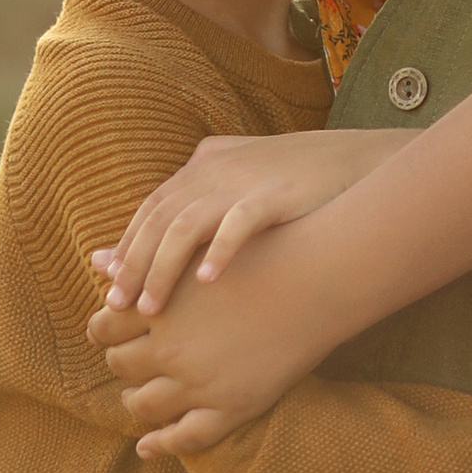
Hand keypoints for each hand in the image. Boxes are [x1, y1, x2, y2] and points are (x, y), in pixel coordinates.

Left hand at [95, 128, 368, 313]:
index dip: (127, 251)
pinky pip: (240, 223)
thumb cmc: (298, 183)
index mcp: (203, 166)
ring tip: (152, 310)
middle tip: (118, 310)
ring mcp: (245, 180)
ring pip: (186, 225)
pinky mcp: (276, 194)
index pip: (150, 211)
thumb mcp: (239, 182)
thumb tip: (141, 243)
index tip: (110, 295)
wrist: (361, 162)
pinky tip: (207, 281)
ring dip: (164, 269)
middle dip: (134, 266)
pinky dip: (220, 251)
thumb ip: (188, 206)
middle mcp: (215, 170)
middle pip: (158, 221)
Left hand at [99, 223, 346, 455]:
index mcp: (158, 307)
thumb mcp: (198, 250)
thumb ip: (148, 261)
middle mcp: (171, 349)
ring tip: (140, 398)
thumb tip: (94, 260)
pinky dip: (160, 444)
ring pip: (144, 405)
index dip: (105, 329)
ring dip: (136, 402)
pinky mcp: (230, 407)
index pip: (105, 327)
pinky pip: (185, 437)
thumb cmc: (261, 253)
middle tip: (129, 361)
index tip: (111, 330)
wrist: (318, 279)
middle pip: (121, 365)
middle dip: (122, 363)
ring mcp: (199, 382)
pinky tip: (148, 446)